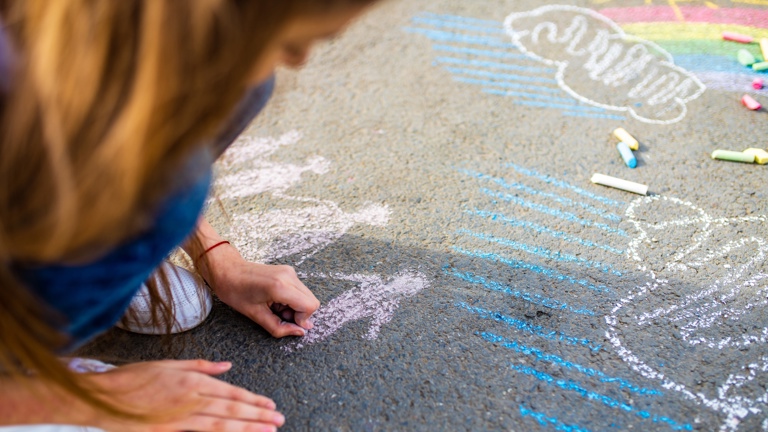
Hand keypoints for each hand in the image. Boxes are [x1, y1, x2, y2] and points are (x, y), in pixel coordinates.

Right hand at [90, 360, 283, 430]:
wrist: (103, 397)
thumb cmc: (134, 377)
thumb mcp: (169, 363)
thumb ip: (201, 365)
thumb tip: (226, 366)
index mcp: (192, 381)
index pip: (231, 392)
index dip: (253, 400)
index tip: (270, 405)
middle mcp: (190, 399)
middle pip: (231, 409)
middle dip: (257, 416)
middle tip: (278, 420)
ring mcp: (180, 418)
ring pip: (221, 425)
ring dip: (246, 428)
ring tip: (266, 431)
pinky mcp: (170, 431)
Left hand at [200, 245, 319, 336]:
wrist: (227, 270)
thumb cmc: (236, 292)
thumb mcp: (256, 315)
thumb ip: (279, 327)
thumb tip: (299, 332)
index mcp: (280, 287)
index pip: (310, 305)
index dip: (303, 319)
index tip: (290, 323)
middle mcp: (288, 276)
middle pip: (311, 300)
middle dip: (300, 313)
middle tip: (280, 316)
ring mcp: (289, 271)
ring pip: (306, 295)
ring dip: (295, 306)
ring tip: (275, 308)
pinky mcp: (287, 271)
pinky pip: (299, 289)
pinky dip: (292, 299)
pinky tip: (276, 300)